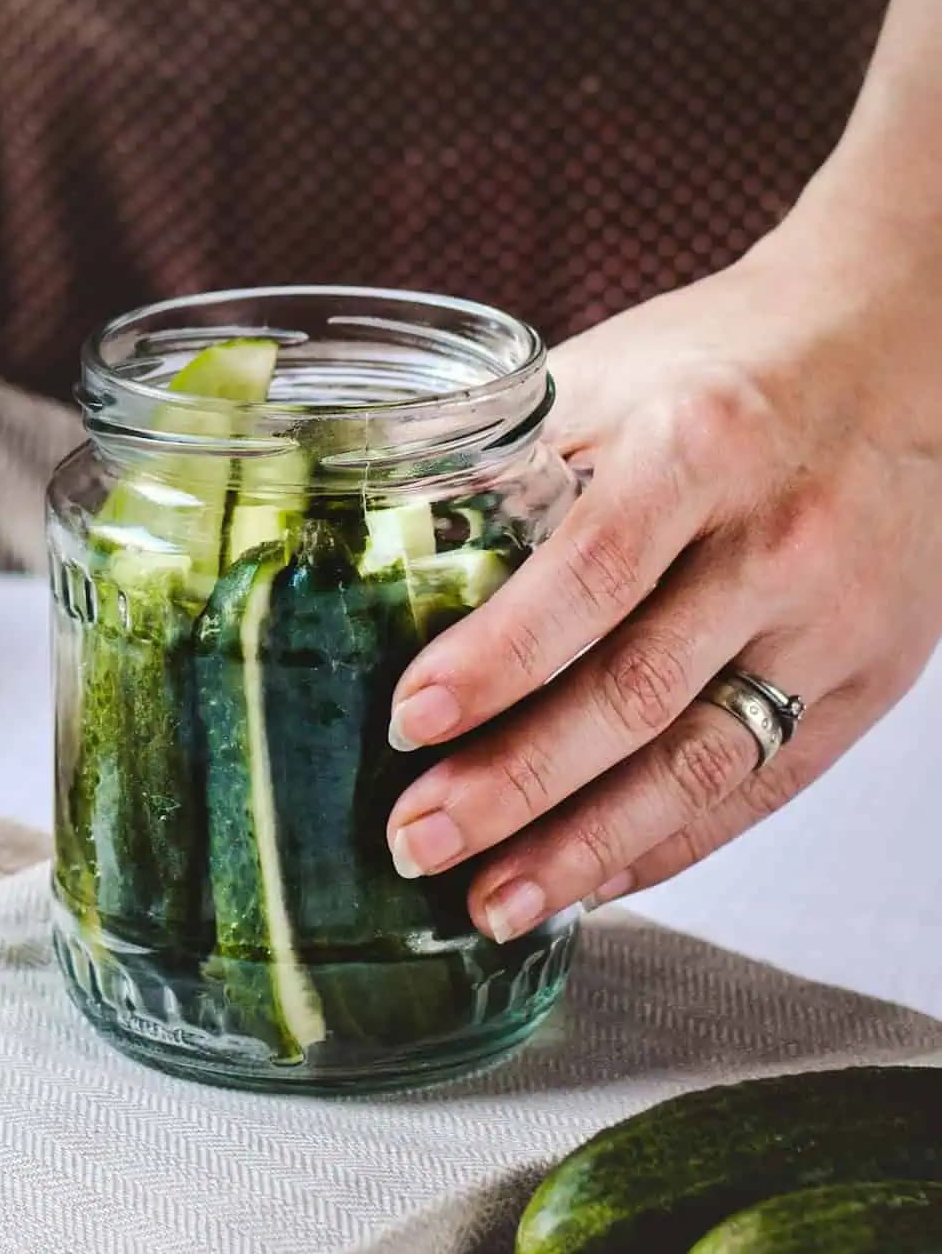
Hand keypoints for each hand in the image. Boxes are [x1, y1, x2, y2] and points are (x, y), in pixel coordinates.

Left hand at [382, 212, 941, 941]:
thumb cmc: (717, 367)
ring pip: (699, 764)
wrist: (900, 348)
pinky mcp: (867, 681)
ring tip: (490, 905)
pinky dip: (666, 846)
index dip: (494, 659)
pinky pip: (758, 788)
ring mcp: (834, 623)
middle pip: (636, 693)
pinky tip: (585, 884)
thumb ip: (502, 469)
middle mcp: (778, 541)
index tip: (406, 721)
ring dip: (584, 848)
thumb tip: (365, 564)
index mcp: (698, 447)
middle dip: (515, 784)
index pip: (587, 574)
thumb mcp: (605, 379)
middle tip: (415, 843)